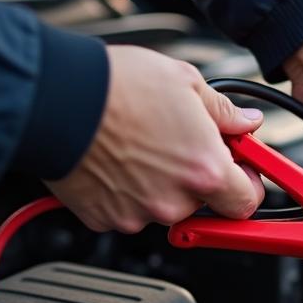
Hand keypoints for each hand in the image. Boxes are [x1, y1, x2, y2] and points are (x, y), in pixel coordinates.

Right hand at [47, 45, 264, 232]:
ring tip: (139, 145)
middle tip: (178, 146)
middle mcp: (174, 200)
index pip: (246, 203)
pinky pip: (127, 210)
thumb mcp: (186, 83)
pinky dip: (125, 192)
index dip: (246, 186)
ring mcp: (138, 214)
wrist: (55, 98)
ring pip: (163, 207)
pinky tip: (115, 160)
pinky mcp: (105, 219)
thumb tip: (247, 122)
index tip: (240, 171)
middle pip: (203, 204)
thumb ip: (225, 112)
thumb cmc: (117, 86)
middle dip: (197, 179)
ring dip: (159, 184)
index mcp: (205, 170)